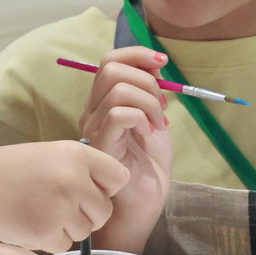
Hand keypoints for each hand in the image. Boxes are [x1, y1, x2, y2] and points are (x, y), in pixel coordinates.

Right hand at [0, 139, 128, 252]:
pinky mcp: (46, 232)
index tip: (87, 188)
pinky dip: (49, 239)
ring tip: (39, 209)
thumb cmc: (14, 168)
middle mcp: (73, 179)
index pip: (119, 178)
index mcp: (78, 155)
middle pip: (104, 211)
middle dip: (86, 213)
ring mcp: (60, 207)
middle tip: (58, 204)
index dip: (104, 187)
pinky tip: (30, 222)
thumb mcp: (53, 154)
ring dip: (67, 227)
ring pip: (85, 231)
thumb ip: (84, 169)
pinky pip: (64, 244)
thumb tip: (111, 191)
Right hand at [76, 47, 173, 222]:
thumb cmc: (149, 163)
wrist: (146, 200)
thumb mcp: (155, 117)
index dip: (137, 54)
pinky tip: (149, 134)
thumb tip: (155, 62)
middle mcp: (93, 111)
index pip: (109, 60)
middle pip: (110, 68)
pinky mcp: (101, 146)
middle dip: (146, 79)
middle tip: (162, 105)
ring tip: (158, 123)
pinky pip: (119, 114)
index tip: (162, 63)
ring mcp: (94, 128)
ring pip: (118, 89)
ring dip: (149, 101)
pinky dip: (141, 117)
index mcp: (104, 102)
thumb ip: (152, 90)